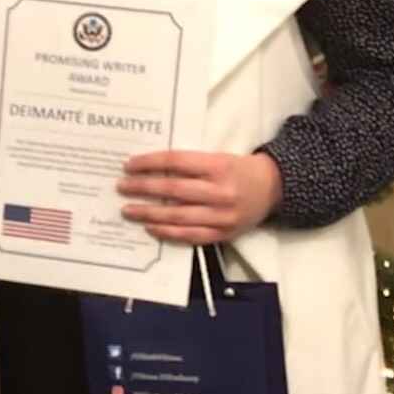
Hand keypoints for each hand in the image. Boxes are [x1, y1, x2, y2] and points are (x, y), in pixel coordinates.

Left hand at [118, 149, 282, 245]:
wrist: (273, 188)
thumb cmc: (238, 169)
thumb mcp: (217, 157)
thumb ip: (189, 164)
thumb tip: (150, 169)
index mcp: (218, 166)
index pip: (176, 162)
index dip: (150, 163)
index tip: (129, 165)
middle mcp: (220, 191)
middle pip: (173, 189)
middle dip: (143, 188)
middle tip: (121, 187)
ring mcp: (222, 215)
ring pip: (178, 216)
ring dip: (149, 213)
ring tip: (128, 210)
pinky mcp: (223, 234)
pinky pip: (190, 236)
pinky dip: (168, 232)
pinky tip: (150, 228)